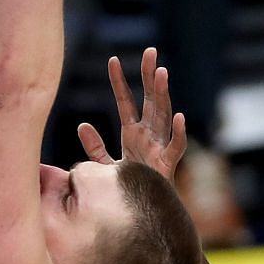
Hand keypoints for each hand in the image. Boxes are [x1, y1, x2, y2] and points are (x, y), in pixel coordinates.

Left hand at [77, 47, 188, 179]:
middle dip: (150, 76)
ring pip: (164, 116)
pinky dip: (179, 133)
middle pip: (150, 100)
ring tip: (162, 72)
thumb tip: (82, 125)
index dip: (119, 82)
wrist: (144, 211)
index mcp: (133, 132)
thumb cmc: (129, 187)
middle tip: (150, 52)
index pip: (125, 101)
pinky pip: (176, 146)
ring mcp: (159, 147)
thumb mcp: (107, 165)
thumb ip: (94, 146)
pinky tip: (180, 117)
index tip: (112, 60)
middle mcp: (149, 135)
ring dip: (164, 94)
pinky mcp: (167, 164)